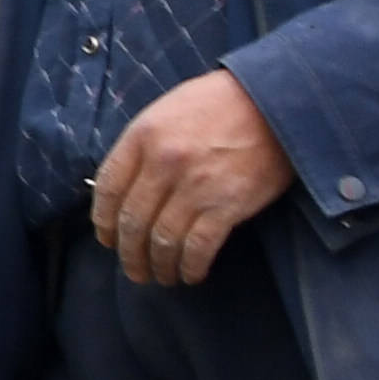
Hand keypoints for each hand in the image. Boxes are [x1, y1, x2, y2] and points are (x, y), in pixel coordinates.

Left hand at [91, 69, 291, 284]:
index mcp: (142, 136)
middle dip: (129, 254)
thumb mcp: (167, 111)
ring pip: (162, 241)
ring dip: (158, 266)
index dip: (104, 222)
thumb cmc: (218, 104)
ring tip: (161, 277)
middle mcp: (163, 163)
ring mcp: (194, 186)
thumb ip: (142, 146)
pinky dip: (190, 267)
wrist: (274, 102)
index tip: (108, 240)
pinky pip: (198, 248)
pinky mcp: (226, 205)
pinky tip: (190, 275)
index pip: (108, 189)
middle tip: (134, 270)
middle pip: (132, 222)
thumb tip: (125, 187)